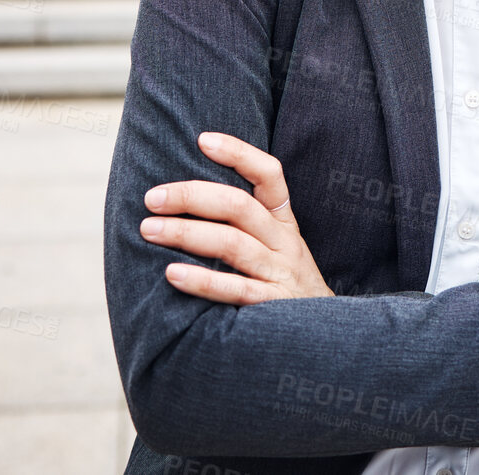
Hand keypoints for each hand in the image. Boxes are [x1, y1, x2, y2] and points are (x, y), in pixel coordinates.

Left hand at [140, 131, 333, 305]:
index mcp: (284, 222)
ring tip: (149, 229)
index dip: (239, 154)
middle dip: (192, 197)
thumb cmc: (284, 284)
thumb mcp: (276, 246)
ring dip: (187, 233)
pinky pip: (236, 290)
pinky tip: (172, 274)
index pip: (270, 175)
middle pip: (240, 207)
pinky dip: (203, 281)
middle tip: (152, 198)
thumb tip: (182, 198)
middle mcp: (284, 243)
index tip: (202, 139)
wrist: (328, 339)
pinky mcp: (274, 307)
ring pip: (233, 245)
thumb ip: (243, 223)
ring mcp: (280, 274)